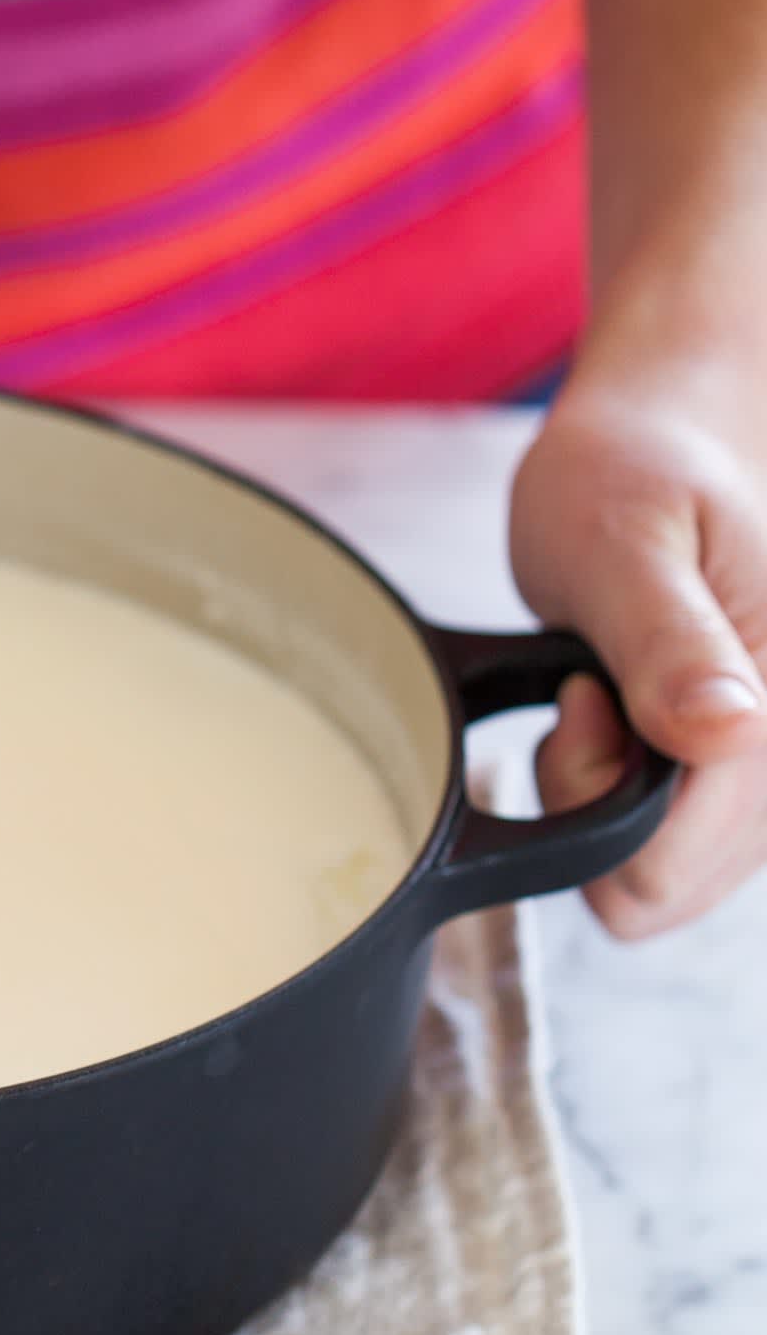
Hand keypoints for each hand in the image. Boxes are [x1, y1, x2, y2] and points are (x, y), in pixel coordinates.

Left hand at [509, 353, 766, 936]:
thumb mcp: (628, 538)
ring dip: (606, 800)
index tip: (585, 698)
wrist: (662, 442)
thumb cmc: (635, 472)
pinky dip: (617, 792)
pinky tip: (620, 711)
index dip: (592, 804)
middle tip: (589, 693)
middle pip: (661, 891)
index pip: (667, 870)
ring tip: (607, 690)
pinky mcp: (736, 774)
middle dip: (595, 811)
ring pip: (660, 878)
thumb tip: (725, 729)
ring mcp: (762, 772)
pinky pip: (662, 845)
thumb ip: (668, 642)